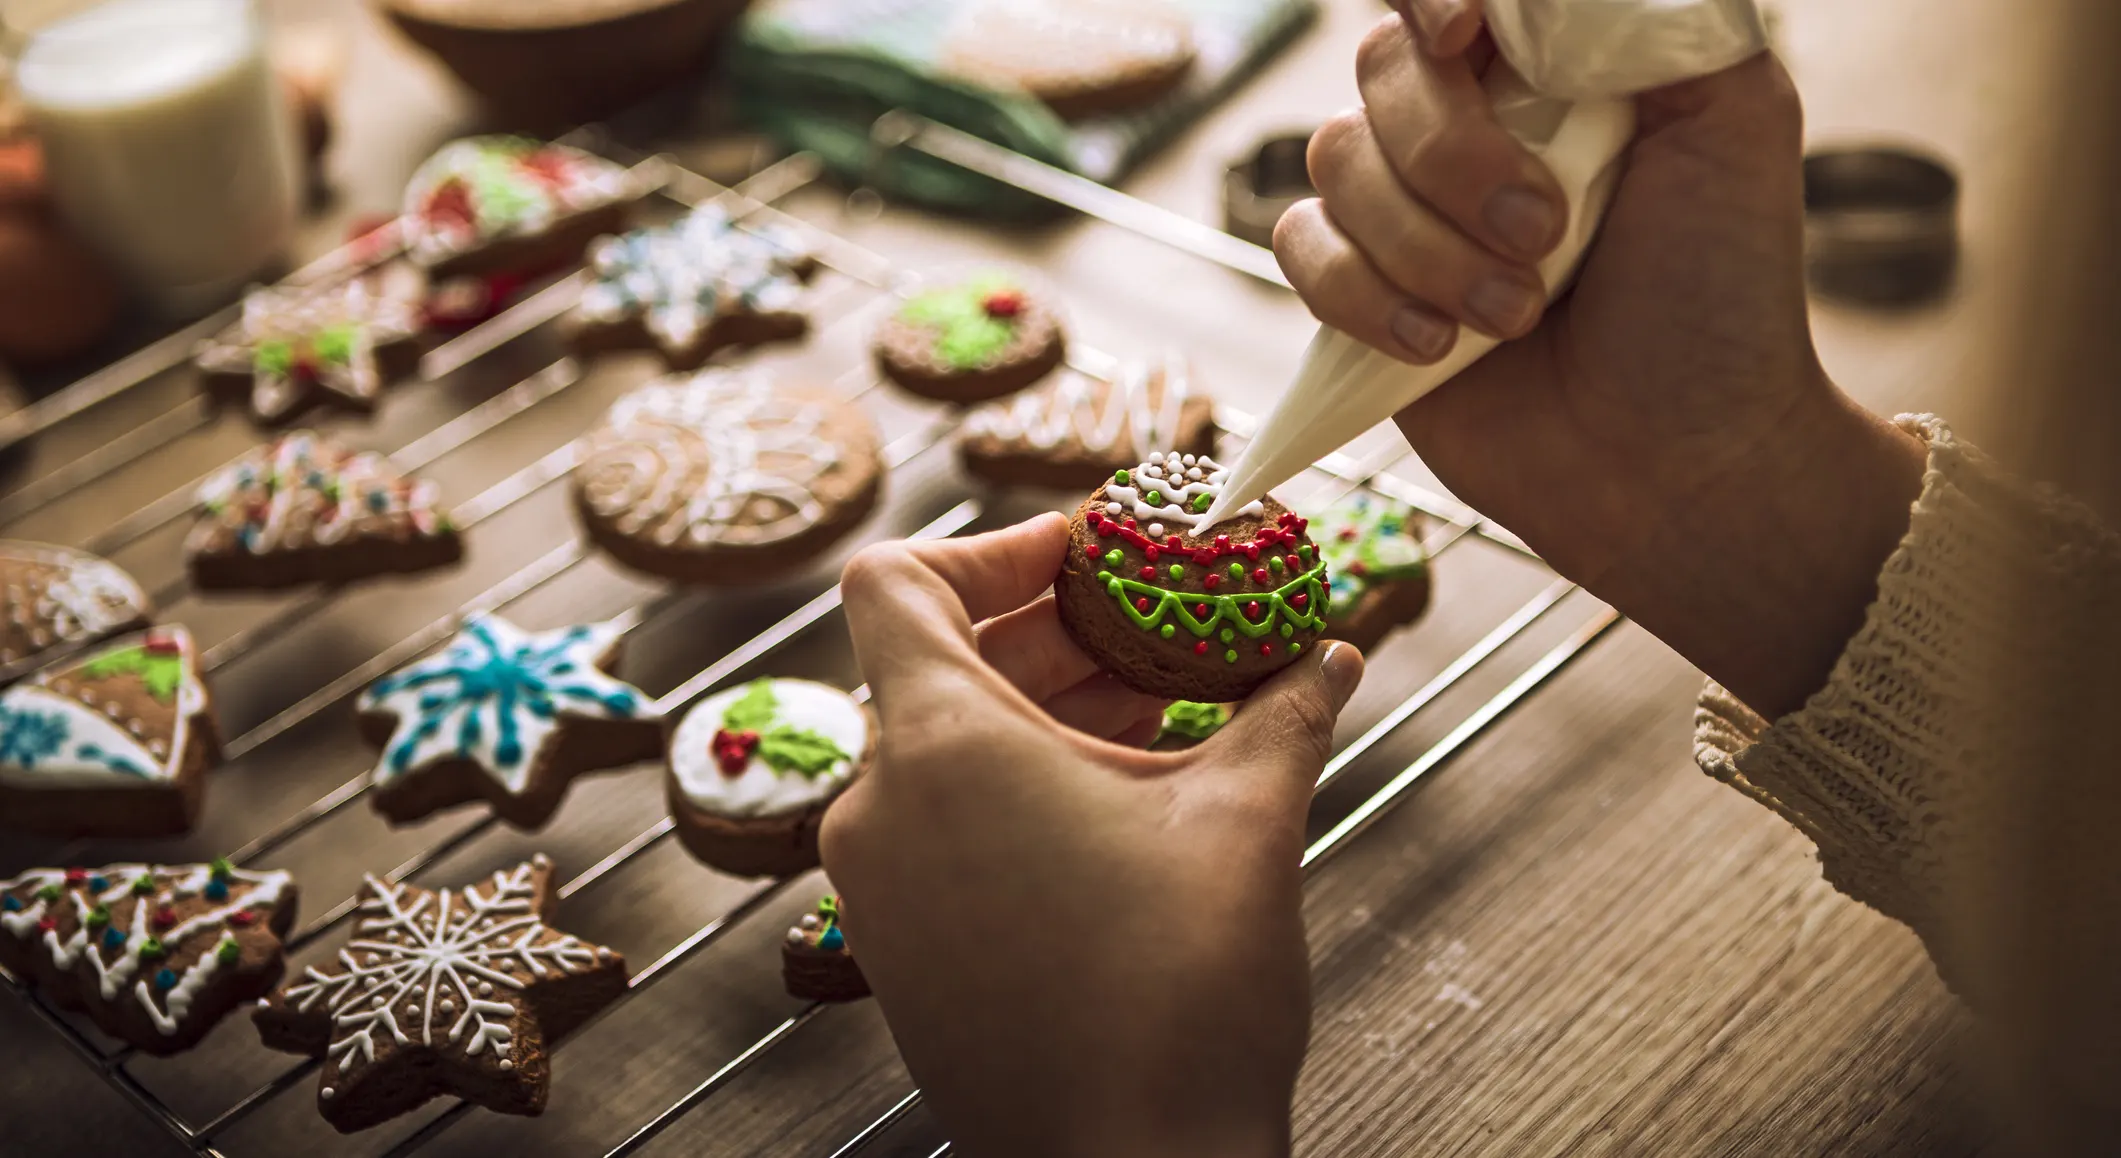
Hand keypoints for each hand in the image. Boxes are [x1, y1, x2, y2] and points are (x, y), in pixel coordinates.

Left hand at [824, 515, 1364, 1157]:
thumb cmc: (1177, 1004)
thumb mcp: (1247, 822)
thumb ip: (1283, 710)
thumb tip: (1329, 654)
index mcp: (942, 747)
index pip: (897, 580)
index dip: (989, 547)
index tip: (1081, 557)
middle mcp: (882, 808)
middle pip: (932, 659)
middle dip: (1048, 631)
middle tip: (1147, 628)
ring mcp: (879, 886)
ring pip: (942, 747)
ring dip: (1042, 711)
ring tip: (1155, 713)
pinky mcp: (901, 947)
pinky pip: (940, 823)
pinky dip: (1015, 787)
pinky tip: (1121, 801)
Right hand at [1277, 7, 1925, 715]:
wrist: (1676, 460)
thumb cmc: (1720, 297)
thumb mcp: (1732, 118)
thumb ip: (1646, 18)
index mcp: (1558, 60)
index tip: (1465, 37)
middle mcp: (1474, 118)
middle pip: (1383, 67)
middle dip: (1456, 160)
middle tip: (1546, 239)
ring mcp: (1408, 205)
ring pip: (1336, 159)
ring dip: (1426, 248)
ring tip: (1516, 316)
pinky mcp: (1359, 289)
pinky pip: (1301, 248)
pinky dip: (1365, 298)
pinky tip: (1437, 348)